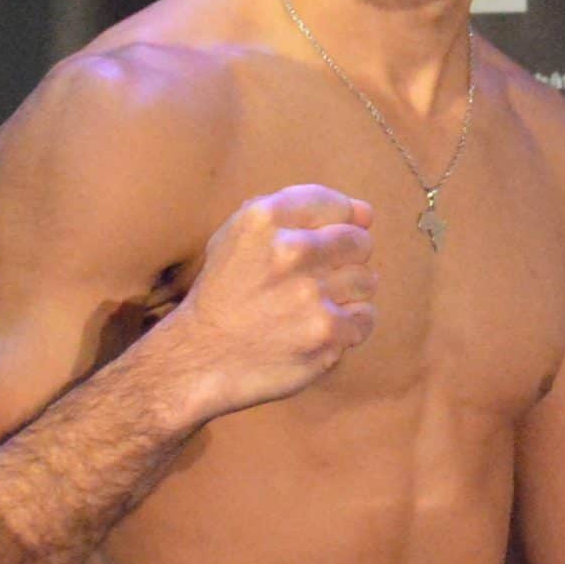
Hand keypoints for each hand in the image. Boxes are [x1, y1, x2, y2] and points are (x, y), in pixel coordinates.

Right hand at [156, 185, 376, 419]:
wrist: (198, 358)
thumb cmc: (225, 293)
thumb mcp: (239, 235)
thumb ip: (299, 213)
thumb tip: (367, 213)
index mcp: (265, 218)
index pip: (335, 205)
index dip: (336, 225)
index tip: (320, 245)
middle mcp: (290, 249)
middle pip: (359, 241)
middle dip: (344, 261)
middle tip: (312, 282)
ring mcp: (310, 291)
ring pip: (366, 280)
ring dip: (346, 296)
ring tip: (310, 308)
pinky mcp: (326, 330)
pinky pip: (366, 317)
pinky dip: (348, 328)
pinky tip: (317, 331)